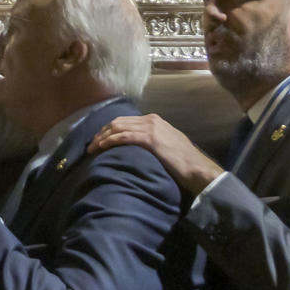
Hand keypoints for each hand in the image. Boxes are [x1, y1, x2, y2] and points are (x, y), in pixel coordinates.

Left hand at [88, 113, 223, 194]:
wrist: (198, 169)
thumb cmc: (185, 162)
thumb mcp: (168, 145)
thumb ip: (154, 141)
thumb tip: (139, 146)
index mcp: (154, 120)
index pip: (125, 121)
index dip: (109, 130)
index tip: (98, 140)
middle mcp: (151, 120)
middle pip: (118, 122)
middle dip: (101, 133)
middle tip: (90, 145)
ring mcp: (151, 128)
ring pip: (118, 128)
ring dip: (102, 138)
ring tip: (91, 148)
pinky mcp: (150, 139)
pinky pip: (123, 137)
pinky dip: (109, 141)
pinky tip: (101, 148)